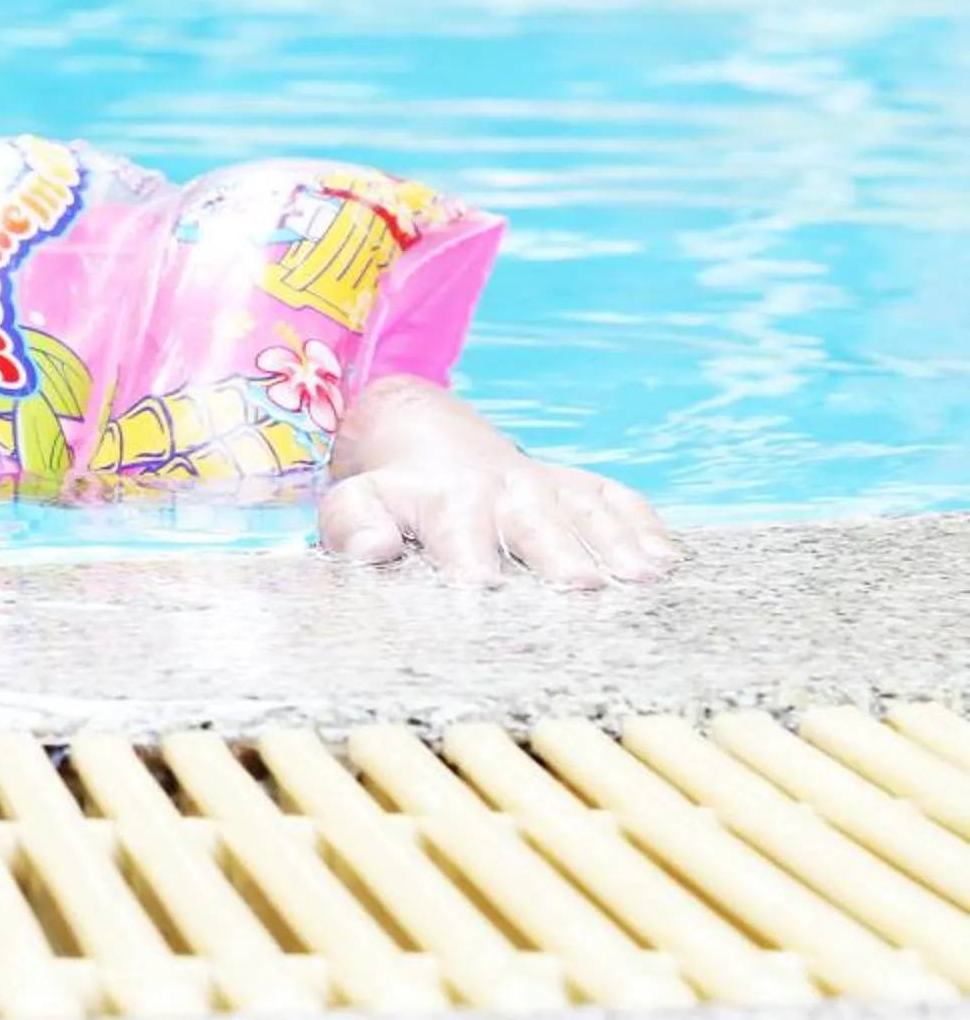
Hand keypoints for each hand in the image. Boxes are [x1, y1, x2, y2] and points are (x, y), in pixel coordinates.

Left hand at [318, 376, 678, 587]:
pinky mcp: (577, 484)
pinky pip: (616, 496)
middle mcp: (500, 489)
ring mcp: (544, 483)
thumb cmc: (394, 490)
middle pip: (532, 522)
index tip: (485, 585)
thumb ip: (352, 524)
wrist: (424, 433)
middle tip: (582, 586)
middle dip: (557, 552)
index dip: (468, 555)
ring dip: (613, 541)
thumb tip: (373, 550)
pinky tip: (667, 558)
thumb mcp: (354, 500)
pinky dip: (642, 523)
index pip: (455, 529)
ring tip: (642, 577)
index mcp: (442, 498)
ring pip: (583, 510)